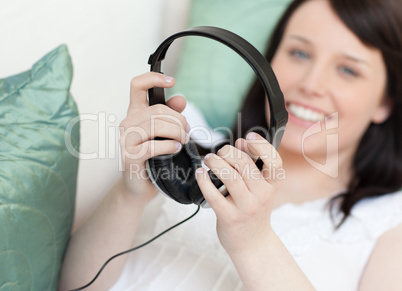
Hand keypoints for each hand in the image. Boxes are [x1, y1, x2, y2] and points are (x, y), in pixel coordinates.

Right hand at [119, 72, 189, 202]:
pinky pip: (153, 146)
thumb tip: (180, 98)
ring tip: (183, 141)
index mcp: (135, 113)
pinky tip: (175, 149)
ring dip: (177, 133)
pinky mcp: (129, 156)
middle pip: (157, 109)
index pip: (137, 85)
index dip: (153, 78)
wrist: (141, 185)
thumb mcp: (165, 133)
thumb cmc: (154, 158)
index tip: (171, 81)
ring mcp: (126, 139)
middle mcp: (128, 123)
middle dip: (179, 119)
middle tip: (188, 131)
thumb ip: (172, 115)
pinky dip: (169, 146)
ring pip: (156, 125)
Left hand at [195, 132, 282, 255]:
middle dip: (227, 152)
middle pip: (244, 164)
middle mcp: (262, 195)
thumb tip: (241, 142)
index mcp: (272, 186)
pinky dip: (203, 180)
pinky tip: (200, 174)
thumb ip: (253, 166)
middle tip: (219, 152)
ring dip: (214, 162)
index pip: (274, 162)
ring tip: (208, 160)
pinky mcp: (229, 217)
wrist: (252, 243)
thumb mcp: (260, 189)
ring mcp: (246, 207)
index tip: (247, 137)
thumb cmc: (253, 211)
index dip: (261, 145)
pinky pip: (213, 194)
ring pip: (228, 176)